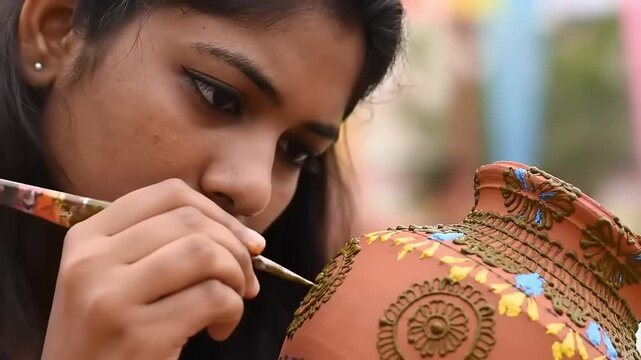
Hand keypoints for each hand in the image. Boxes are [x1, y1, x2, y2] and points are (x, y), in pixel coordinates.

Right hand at [41, 179, 264, 359]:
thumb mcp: (114, 279)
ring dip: (236, 275)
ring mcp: (110, 298)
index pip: (168, 193)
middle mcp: (91, 261)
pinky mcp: (136, 335)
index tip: (244, 240)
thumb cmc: (109, 336)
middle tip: (245, 279)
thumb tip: (246, 237)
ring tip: (233, 300)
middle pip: (191, 220)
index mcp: (87, 237)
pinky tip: (220, 329)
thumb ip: (160, 247)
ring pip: (204, 252)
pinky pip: (211, 298)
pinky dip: (232, 310)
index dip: (219, 212)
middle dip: (235, 246)